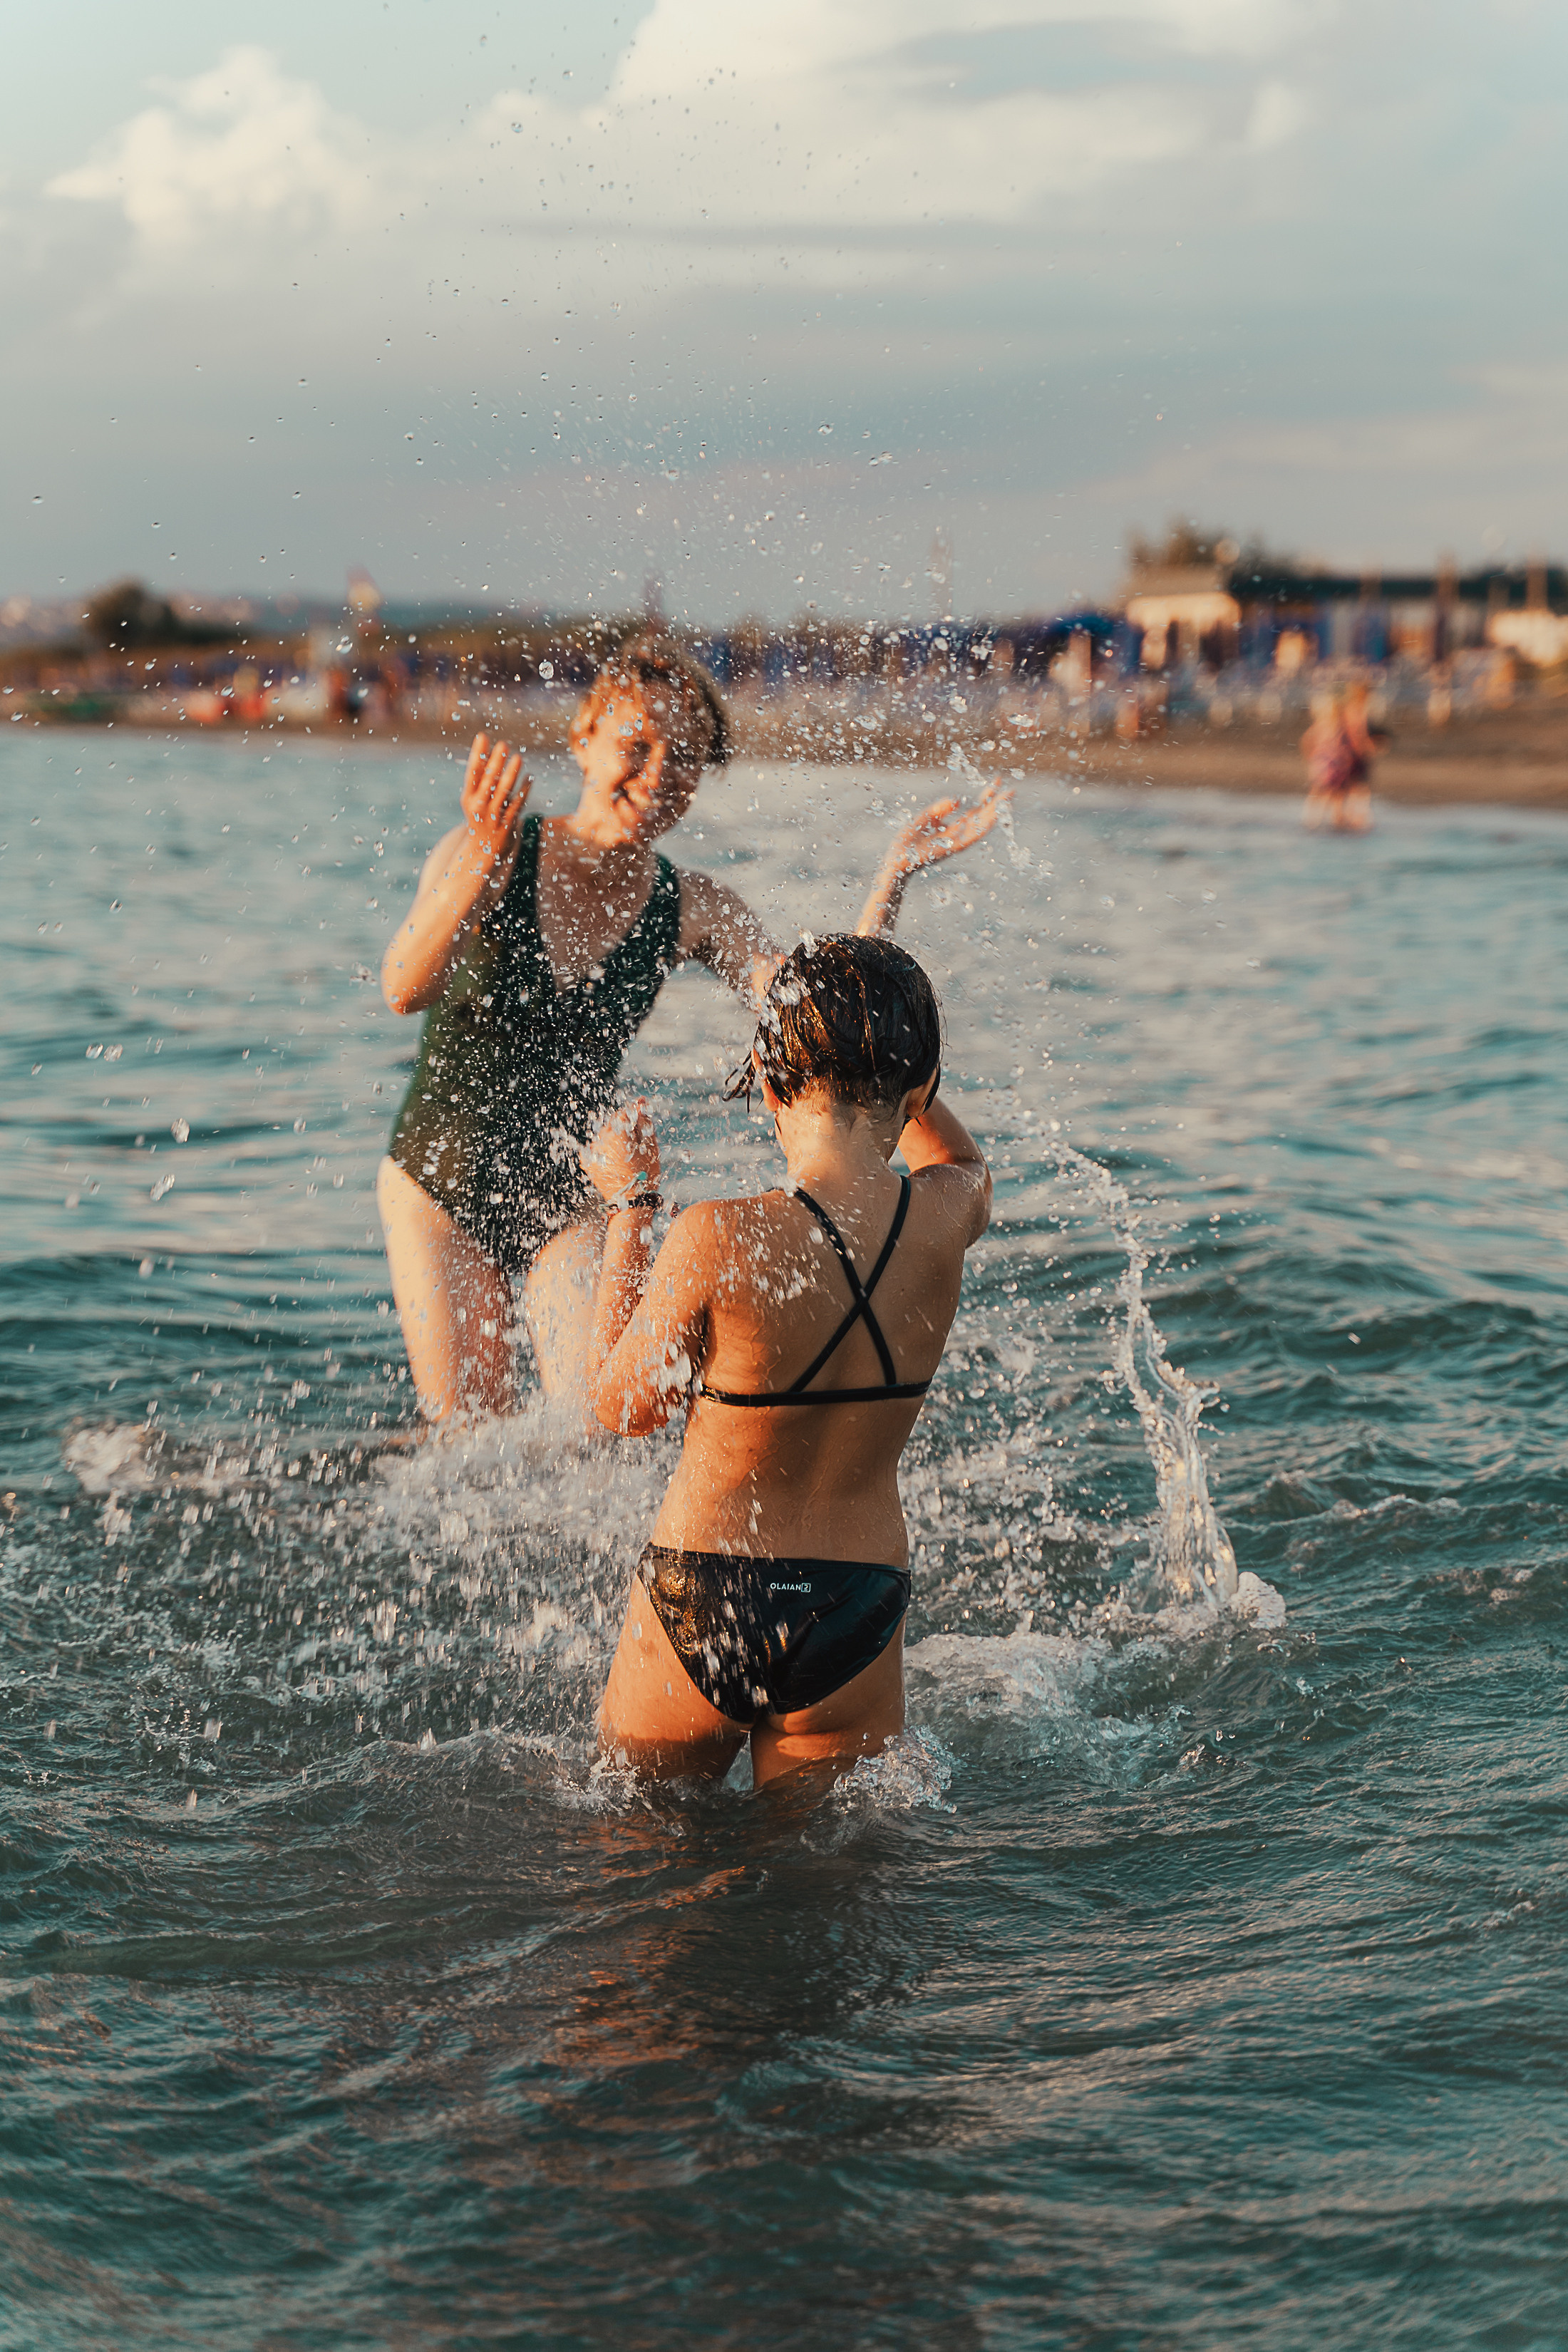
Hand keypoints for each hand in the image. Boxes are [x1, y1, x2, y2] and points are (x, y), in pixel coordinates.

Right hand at [460, 733, 528, 871]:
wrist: (482, 852)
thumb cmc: (480, 818)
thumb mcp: (475, 799)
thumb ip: (481, 778)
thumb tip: (487, 750)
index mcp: (468, 797)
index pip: (472, 772)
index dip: (477, 754)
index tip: (483, 736)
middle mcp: (478, 806)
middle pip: (488, 780)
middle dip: (495, 762)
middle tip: (503, 744)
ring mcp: (492, 816)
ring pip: (503, 792)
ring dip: (511, 774)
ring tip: (518, 757)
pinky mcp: (506, 825)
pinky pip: (516, 805)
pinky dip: (523, 791)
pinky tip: (530, 778)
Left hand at [584, 1099, 659, 1203]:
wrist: (631, 1202)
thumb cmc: (645, 1174)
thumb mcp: (651, 1146)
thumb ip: (644, 1122)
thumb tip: (641, 1104)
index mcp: (618, 1133)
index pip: (624, 1113)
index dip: (635, 1109)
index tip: (642, 1106)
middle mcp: (601, 1140)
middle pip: (613, 1124)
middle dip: (624, 1127)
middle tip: (637, 1141)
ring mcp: (592, 1152)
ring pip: (603, 1136)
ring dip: (614, 1139)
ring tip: (626, 1155)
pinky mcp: (587, 1163)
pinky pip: (595, 1149)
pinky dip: (604, 1151)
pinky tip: (615, 1160)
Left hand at [884, 781, 1010, 878]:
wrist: (897, 860)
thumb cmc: (907, 842)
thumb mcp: (924, 818)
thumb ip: (940, 809)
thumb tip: (958, 801)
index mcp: (954, 826)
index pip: (976, 809)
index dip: (987, 795)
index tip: (998, 781)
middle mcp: (959, 834)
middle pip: (983, 817)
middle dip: (997, 804)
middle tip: (1011, 790)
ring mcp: (958, 841)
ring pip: (982, 826)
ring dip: (995, 813)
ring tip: (1007, 801)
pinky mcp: (952, 847)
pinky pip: (971, 836)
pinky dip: (983, 826)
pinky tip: (993, 817)